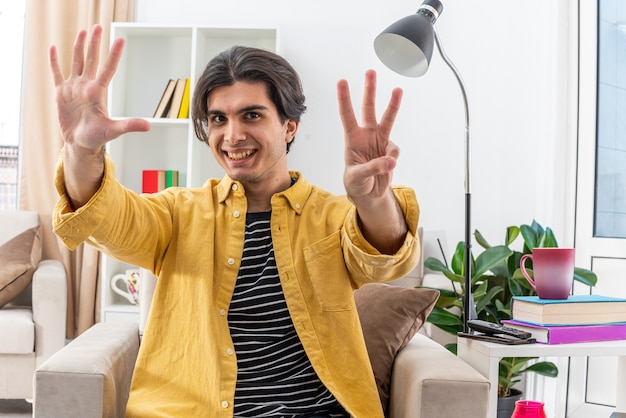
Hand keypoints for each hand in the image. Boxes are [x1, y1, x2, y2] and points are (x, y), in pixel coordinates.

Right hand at [49, 24, 149, 148]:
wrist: (80, 143)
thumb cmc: (97, 137)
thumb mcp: (113, 130)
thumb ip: (129, 125)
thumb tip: (148, 126)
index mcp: (98, 92)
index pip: (108, 68)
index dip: (113, 54)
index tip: (120, 39)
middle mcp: (86, 86)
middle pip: (91, 59)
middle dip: (94, 43)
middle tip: (98, 27)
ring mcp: (74, 88)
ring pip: (77, 62)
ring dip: (79, 46)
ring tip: (83, 31)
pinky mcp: (61, 93)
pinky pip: (57, 73)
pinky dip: (54, 61)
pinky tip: (53, 47)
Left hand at [337, 69, 402, 202]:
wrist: (369, 192)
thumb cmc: (356, 182)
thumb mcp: (357, 177)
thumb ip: (372, 168)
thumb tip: (390, 160)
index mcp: (352, 138)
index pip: (347, 115)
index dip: (344, 99)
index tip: (342, 81)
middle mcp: (366, 135)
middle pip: (368, 108)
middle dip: (369, 90)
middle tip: (370, 72)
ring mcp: (379, 140)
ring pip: (387, 119)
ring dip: (393, 105)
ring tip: (397, 90)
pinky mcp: (390, 150)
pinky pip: (394, 150)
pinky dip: (393, 158)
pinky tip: (387, 166)